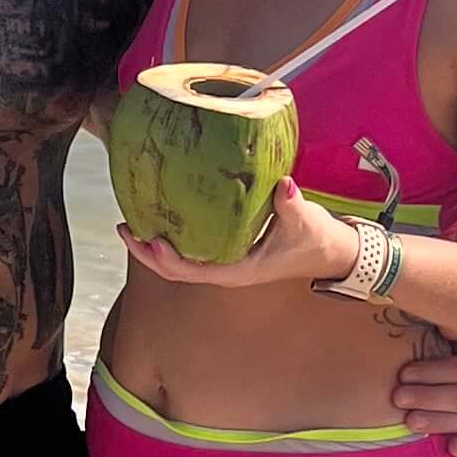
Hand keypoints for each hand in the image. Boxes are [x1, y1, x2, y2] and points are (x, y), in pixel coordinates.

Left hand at [116, 177, 354, 294]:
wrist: (331, 251)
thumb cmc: (316, 239)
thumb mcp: (305, 221)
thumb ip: (291, 205)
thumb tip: (284, 185)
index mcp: (237, 271)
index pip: (190, 271)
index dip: (165, 258)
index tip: (148, 237)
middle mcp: (226, 271)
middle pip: (175, 271)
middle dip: (146, 253)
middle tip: (124, 227)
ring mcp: (225, 264)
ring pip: (179, 264)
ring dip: (153, 248)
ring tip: (131, 223)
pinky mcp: (228, 254)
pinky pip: (191, 252)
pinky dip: (172, 239)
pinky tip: (162, 217)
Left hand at [393, 329, 456, 456]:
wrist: (451, 371)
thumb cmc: (444, 347)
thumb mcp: (448, 332)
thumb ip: (450, 326)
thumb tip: (448, 326)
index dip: (434, 372)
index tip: (404, 373)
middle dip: (428, 398)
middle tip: (398, 397)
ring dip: (437, 422)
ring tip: (409, 421)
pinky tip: (451, 447)